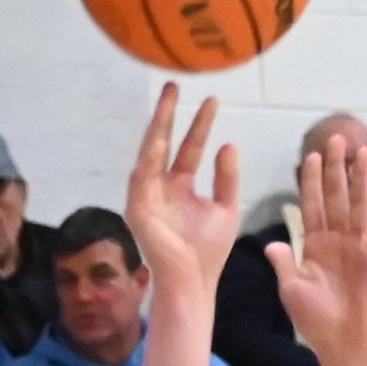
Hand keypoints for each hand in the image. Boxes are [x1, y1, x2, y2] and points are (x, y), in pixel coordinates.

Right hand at [122, 81, 240, 313]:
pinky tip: (158, 135)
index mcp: (182, 187)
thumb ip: (227, 178)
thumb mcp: (226, 208)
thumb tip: (228, 144)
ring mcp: (147, 196)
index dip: (200, 125)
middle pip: (165, 142)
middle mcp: (162, 187)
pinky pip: (142, 175)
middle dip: (169, 114)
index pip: (190, 148)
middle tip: (175, 83)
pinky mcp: (137, 208)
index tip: (212, 100)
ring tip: (167, 99)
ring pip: (151, 152)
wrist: (193, 281)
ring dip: (158, 126)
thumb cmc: (209, 252)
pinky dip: (149, 155)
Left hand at [265, 124, 366, 365]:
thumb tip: (271, 244)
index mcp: (314, 245)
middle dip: (335, 169)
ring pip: (359, 205)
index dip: (310, 181)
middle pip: (336, 197)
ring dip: (362, 179)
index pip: (311, 205)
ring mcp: (357, 246)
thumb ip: (285, 264)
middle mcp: (336, 240)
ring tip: (363, 152)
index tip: (308, 156)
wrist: (342, 342)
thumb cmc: (315, 321)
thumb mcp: (292, 290)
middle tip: (336, 139)